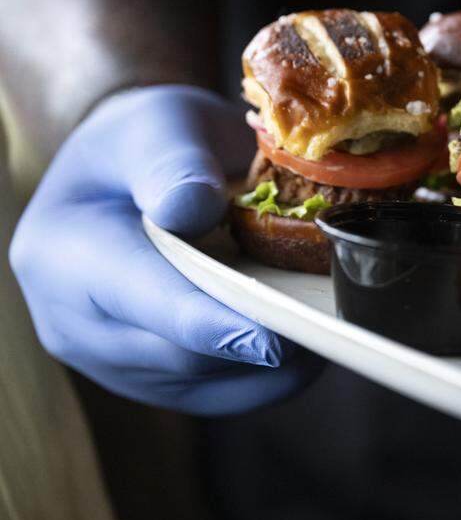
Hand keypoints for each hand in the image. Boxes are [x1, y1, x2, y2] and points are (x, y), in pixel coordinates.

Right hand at [9, 85, 318, 413]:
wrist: (130, 174)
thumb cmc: (148, 140)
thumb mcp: (158, 125)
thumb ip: (171, 162)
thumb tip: (191, 209)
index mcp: (65, 256)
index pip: (143, 299)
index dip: (211, 323)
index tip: (273, 339)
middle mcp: (77, 325)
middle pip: (181, 356)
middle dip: (261, 343)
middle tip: (336, 328)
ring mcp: (117, 362)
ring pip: (210, 386)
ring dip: (276, 366)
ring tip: (332, 325)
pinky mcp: (159, 382)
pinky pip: (224, 394)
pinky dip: (274, 374)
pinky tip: (312, 337)